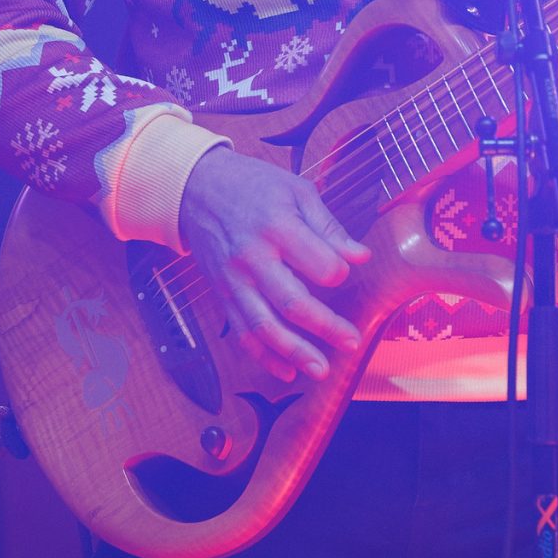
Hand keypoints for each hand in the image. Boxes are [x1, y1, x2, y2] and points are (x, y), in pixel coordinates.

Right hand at [178, 144, 371, 382]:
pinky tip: (286, 371)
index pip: (318, 263)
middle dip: (326, 326)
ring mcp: (234, 281)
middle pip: (292, 302)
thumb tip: (361, 257)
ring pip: (264, 326)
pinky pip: (242, 332)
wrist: (197, 189)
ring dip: (294, 352)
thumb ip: (329, 227)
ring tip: (321, 370)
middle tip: (352, 341)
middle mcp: (253, 258)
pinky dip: (263, 356)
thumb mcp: (297, 191)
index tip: (345, 273)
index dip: (338, 273)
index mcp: (277, 227)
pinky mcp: (222, 295)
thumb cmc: (254, 186)